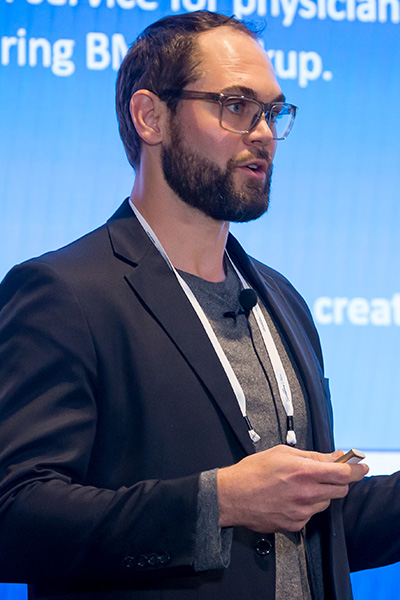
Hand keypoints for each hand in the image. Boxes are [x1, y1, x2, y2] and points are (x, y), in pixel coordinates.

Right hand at [217, 444, 368, 531]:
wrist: (233, 496)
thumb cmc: (253, 472)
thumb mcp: (282, 453)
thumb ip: (312, 456)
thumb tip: (333, 456)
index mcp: (304, 472)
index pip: (343, 473)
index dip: (356, 470)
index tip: (361, 467)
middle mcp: (306, 494)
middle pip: (340, 490)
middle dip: (338, 480)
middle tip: (326, 474)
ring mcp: (302, 511)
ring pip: (326, 503)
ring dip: (320, 493)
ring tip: (299, 485)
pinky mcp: (295, 524)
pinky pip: (311, 514)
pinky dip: (306, 505)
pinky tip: (290, 498)